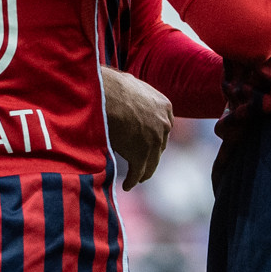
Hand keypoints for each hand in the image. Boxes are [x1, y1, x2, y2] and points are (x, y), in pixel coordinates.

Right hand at [101, 67, 170, 189]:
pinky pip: (138, 171)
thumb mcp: (133, 86)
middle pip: (159, 146)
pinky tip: (127, 185)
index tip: (148, 144)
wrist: (106, 95)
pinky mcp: (141, 154)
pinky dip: (133, 180)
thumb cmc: (112, 86)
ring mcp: (154, 140)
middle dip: (151, 155)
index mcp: (165, 107)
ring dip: (143, 172)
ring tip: (136, 179)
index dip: (155, 137)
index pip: (164, 127)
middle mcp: (164, 124)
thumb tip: (128, 95)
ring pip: (151, 162)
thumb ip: (138, 97)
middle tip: (142, 163)